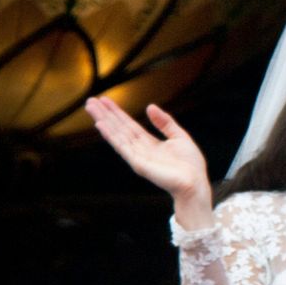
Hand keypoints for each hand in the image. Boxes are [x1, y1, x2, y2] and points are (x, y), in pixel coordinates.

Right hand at [85, 97, 210, 204]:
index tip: (105, 101)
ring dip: (103, 121)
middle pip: (119, 128)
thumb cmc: (190, 165)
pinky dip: (110, 136)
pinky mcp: (138, 164)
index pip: (129, 125)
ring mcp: (137, 157)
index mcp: (150, 143)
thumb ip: (165, 122)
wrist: (195, 183)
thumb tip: (150, 107)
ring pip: (117, 135)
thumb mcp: (179, 136)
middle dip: (105, 115)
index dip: (117, 113)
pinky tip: (101, 125)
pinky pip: (122, 147)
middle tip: (91, 101)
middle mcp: (140, 149)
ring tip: (91, 108)